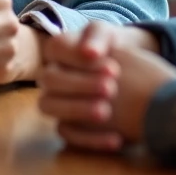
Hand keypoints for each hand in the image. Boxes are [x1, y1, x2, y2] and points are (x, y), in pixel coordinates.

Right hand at [37, 22, 175, 151]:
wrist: (126, 71)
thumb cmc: (111, 49)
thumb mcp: (108, 34)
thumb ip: (97, 37)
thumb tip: (88, 52)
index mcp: (56, 49)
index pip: (56, 49)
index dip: (81, 59)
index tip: (114, 69)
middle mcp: (49, 75)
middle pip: (50, 80)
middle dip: (81, 85)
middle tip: (112, 89)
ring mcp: (55, 101)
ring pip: (49, 106)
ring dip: (77, 110)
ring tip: (106, 112)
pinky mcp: (67, 124)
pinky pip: (66, 134)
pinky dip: (91, 139)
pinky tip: (117, 138)